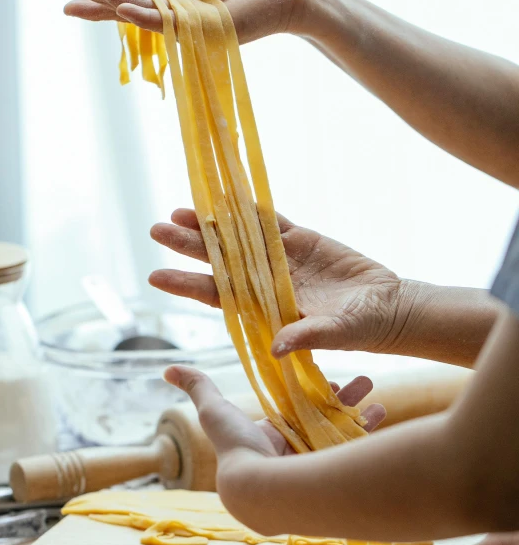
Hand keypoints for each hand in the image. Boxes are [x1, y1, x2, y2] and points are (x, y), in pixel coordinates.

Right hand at [65, 0, 313, 43]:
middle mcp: (178, 16)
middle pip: (132, 10)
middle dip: (99, 6)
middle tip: (67, 4)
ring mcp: (189, 27)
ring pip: (145, 18)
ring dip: (112, 9)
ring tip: (80, 2)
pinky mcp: (205, 33)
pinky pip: (171, 25)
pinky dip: (147, 19)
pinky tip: (123, 11)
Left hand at [150, 208, 407, 356]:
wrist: (389, 308)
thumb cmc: (362, 329)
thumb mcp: (336, 334)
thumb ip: (307, 336)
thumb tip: (275, 346)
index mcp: (266, 307)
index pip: (218, 294)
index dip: (187, 284)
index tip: (156, 276)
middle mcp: (266, 282)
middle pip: (219, 261)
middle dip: (189, 245)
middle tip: (156, 228)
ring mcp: (283, 259)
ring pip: (238, 237)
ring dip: (212, 224)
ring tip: (180, 210)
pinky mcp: (302, 240)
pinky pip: (271, 222)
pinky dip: (251, 210)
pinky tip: (228, 198)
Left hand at [165, 365, 382, 506]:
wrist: (259, 487)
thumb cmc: (236, 447)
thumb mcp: (214, 410)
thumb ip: (198, 388)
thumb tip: (169, 368)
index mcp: (271, 436)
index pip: (295, 409)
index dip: (309, 391)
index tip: (325, 374)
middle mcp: (294, 451)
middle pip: (322, 417)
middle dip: (340, 396)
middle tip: (355, 378)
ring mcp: (314, 462)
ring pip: (341, 428)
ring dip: (357, 406)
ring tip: (370, 385)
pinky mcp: (331, 471)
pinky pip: (354, 445)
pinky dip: (368, 427)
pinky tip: (382, 409)